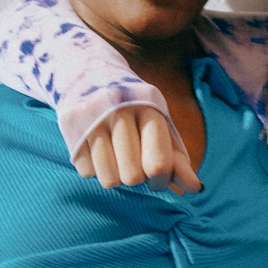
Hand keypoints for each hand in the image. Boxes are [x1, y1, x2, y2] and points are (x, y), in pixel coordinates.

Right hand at [73, 107, 201, 194]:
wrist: (92, 78)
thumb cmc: (136, 115)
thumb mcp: (161, 130)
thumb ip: (178, 160)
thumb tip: (196, 188)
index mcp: (149, 109)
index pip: (158, 165)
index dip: (159, 180)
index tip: (156, 176)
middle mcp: (119, 110)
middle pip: (132, 177)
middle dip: (135, 179)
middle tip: (132, 164)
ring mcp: (92, 119)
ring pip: (108, 179)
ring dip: (114, 177)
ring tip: (114, 158)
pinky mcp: (71, 128)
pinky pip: (87, 173)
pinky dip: (93, 169)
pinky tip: (96, 150)